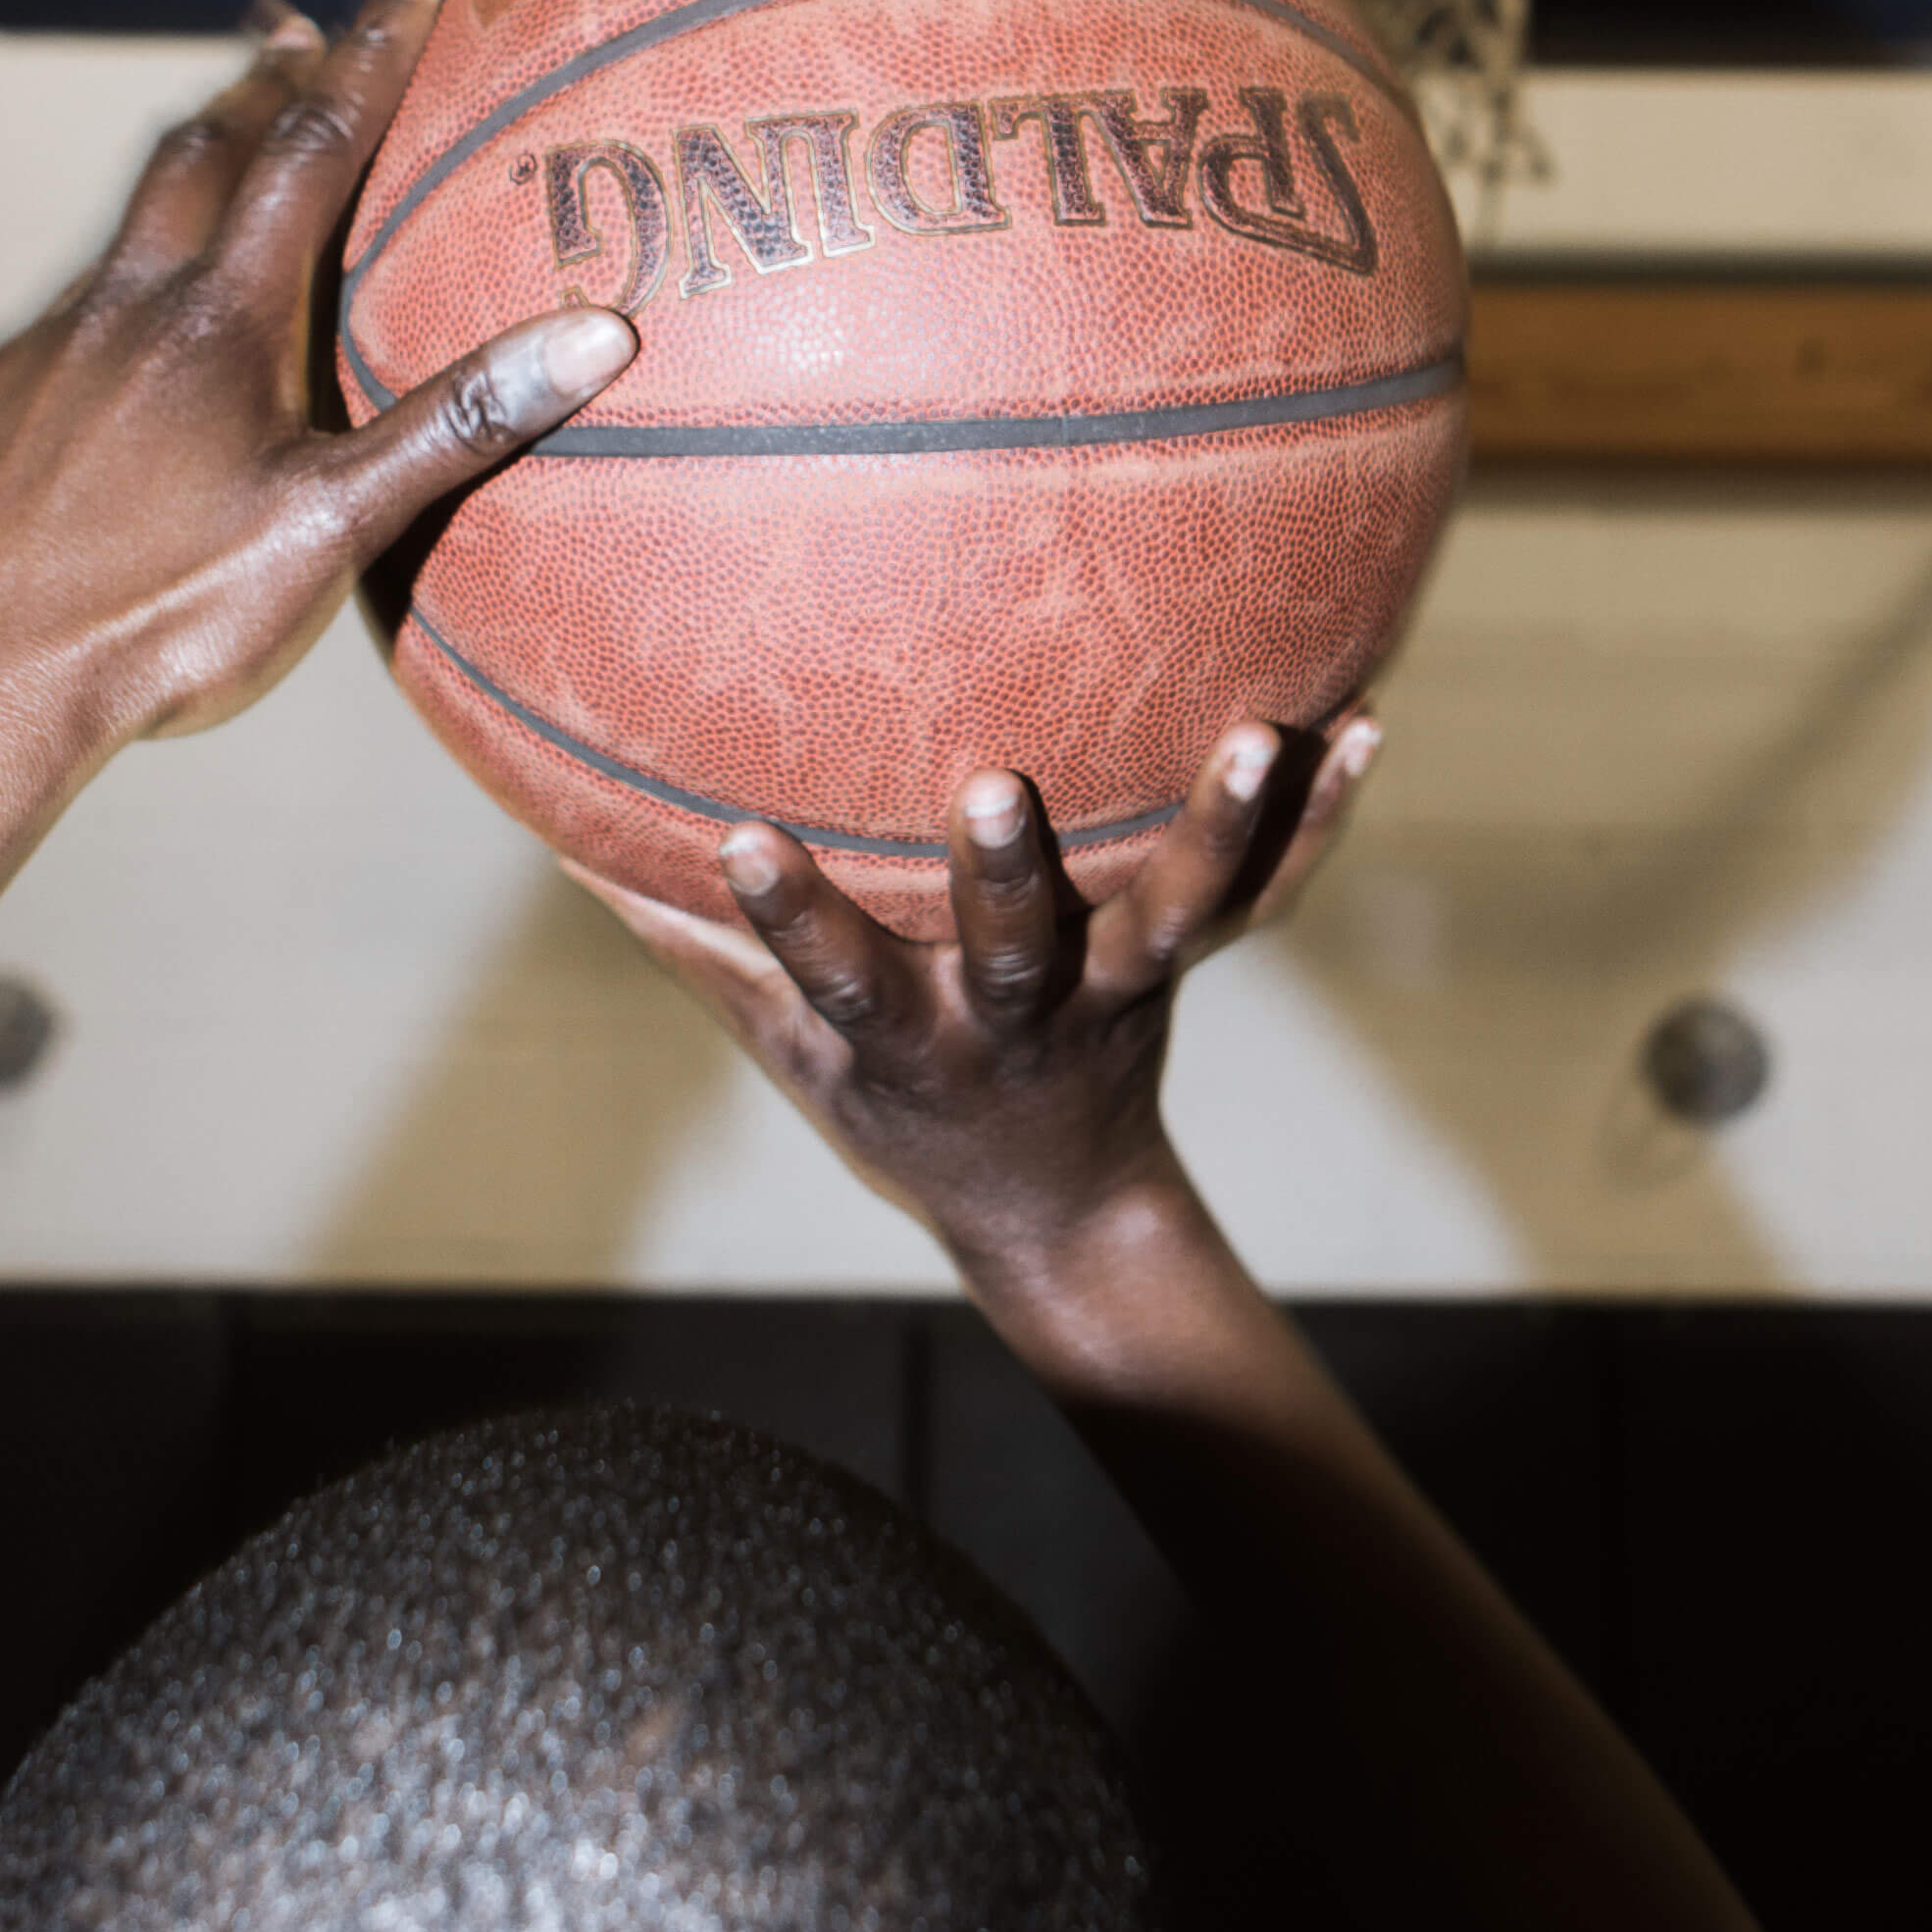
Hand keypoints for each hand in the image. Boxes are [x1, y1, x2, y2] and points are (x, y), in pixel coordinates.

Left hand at [0, 0, 632, 774]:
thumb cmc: (159, 618)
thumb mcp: (332, 531)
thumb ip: (456, 425)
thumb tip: (594, 336)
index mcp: (220, 324)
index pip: (309, 148)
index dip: (368, 50)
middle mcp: (129, 307)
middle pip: (203, 148)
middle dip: (269, 76)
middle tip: (306, 22)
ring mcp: (57, 350)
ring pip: (135, 217)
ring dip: (196, 153)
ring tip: (233, 126)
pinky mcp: (12, 403)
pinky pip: (89, 294)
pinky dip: (140, 258)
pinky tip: (146, 311)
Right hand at [567, 717, 1381, 1268]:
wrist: (1056, 1210)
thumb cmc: (900, 1107)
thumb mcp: (789, 1052)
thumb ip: (697, 951)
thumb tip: (566, 840)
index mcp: (912, 1035)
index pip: (834, 974)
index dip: (787, 915)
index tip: (740, 837)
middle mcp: (1018, 1015)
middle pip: (1016, 947)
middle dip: (1007, 872)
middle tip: (999, 784)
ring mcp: (1117, 990)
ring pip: (1171, 912)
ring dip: (1217, 826)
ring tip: (1264, 734)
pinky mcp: (1188, 965)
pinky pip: (1268, 893)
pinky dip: (1319, 818)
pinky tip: (1364, 720)